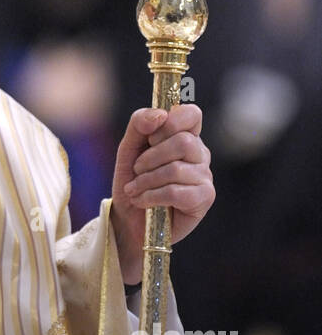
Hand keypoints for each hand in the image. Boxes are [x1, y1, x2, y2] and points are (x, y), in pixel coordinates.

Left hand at [110, 104, 214, 285]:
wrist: (128, 219)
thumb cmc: (133, 181)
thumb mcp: (128, 148)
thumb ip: (139, 124)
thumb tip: (159, 116)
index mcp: (185, 136)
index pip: (191, 115)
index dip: (171, 122)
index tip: (151, 137)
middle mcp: (200, 154)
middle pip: (183, 142)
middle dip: (151, 157)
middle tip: (137, 170)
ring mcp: (205, 176)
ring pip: (176, 169)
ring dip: (146, 180)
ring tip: (135, 190)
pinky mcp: (204, 198)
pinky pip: (176, 192)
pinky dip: (152, 197)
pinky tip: (143, 201)